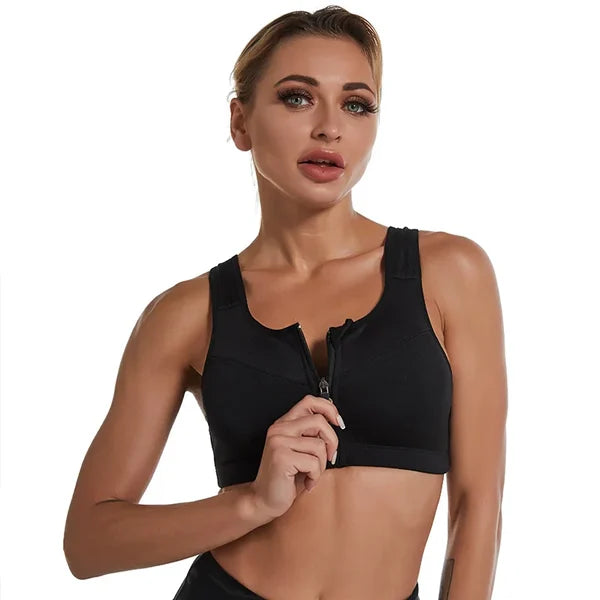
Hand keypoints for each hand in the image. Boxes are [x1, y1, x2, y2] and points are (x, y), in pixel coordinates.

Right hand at [249, 394, 343, 519]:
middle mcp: (279, 429)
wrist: (263, 500)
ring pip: (319, 445)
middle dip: (332, 442)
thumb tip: (335, 421)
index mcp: (284, 424)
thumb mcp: (301, 450)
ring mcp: (278, 441)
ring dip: (321, 465)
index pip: (309, 401)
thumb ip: (312, 434)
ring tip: (310, 474)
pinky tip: (306, 483)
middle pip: (319, 421)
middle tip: (330, 458)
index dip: (329, 408)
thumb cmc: (287, 478)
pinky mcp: (281, 457)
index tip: (338, 423)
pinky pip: (313, 463)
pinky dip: (315, 477)